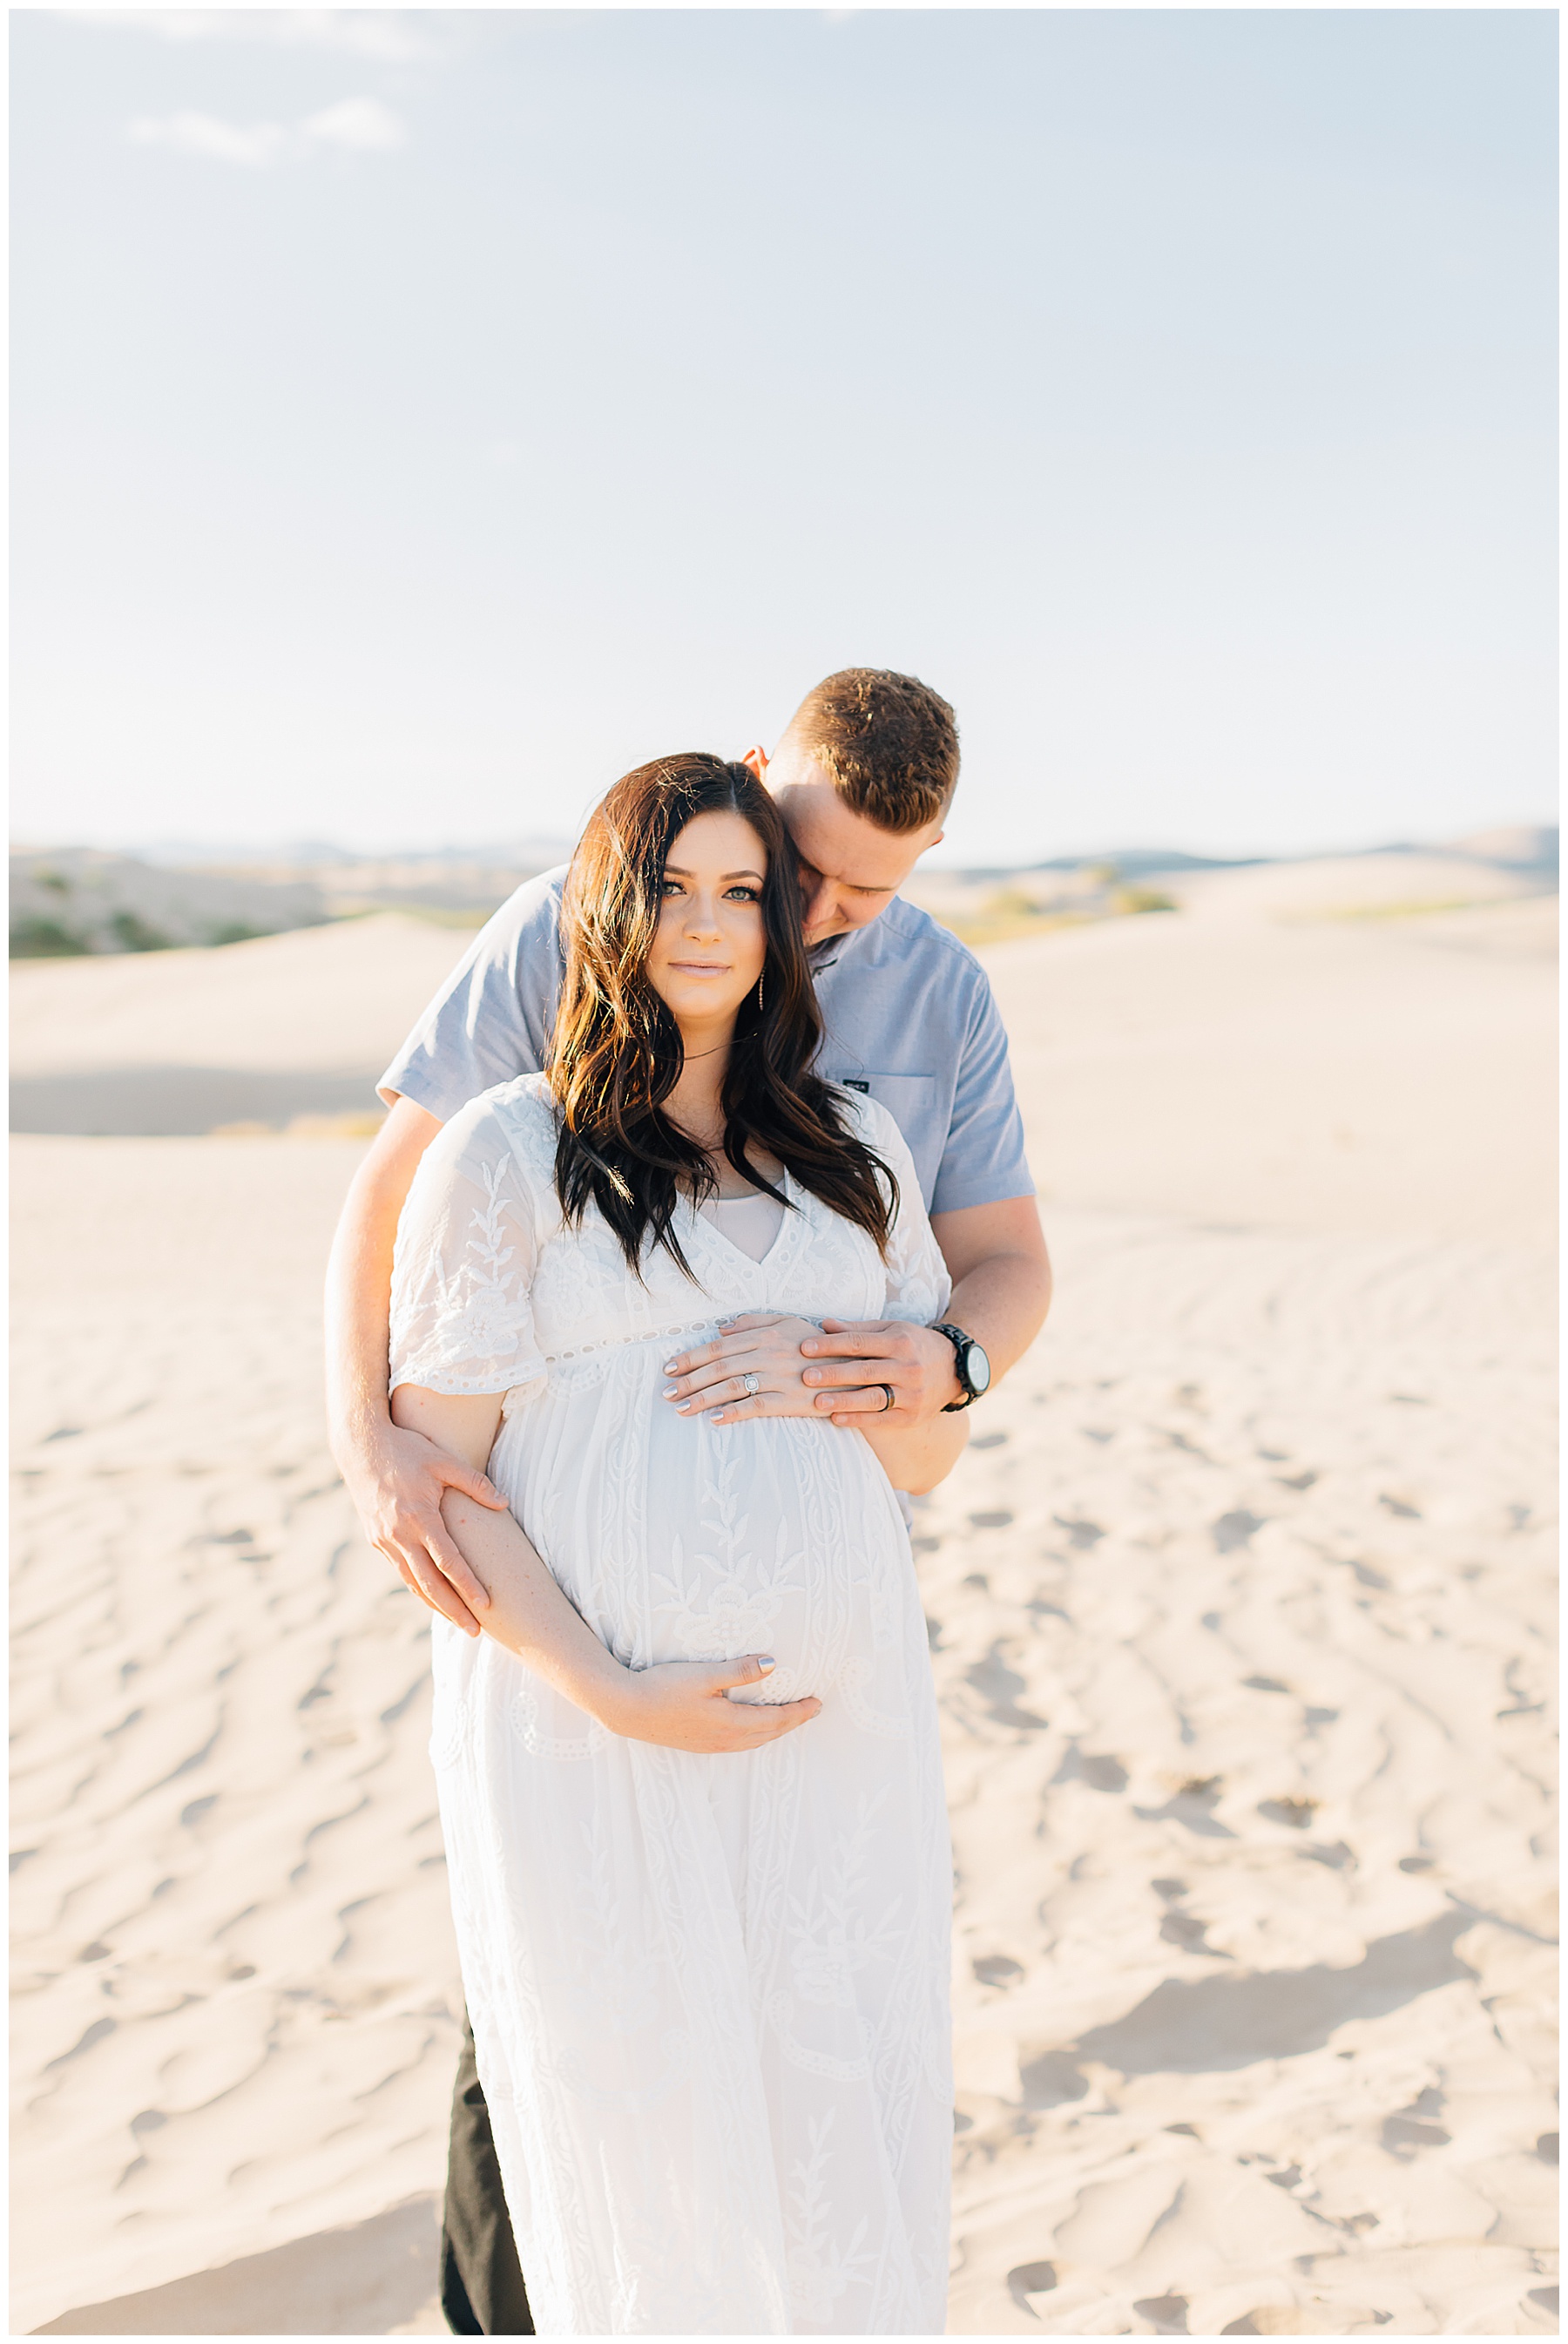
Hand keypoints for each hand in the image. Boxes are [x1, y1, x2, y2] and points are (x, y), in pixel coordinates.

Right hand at [340, 1418, 509, 1635]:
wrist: (360, 1447)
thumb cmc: (406, 1450)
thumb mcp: (444, 1460)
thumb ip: (475, 1484)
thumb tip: (504, 1503)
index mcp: (419, 1518)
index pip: (449, 1562)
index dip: (468, 1586)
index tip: (486, 1605)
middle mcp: (400, 1535)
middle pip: (430, 1584)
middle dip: (454, 1610)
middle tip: (475, 1630)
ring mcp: (385, 1540)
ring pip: (412, 1582)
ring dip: (435, 1604)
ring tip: (457, 1620)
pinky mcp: (376, 1540)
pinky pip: (400, 1570)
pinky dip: (417, 1587)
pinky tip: (431, 1596)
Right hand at [597, 1655, 822, 1751]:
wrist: (627, 1709)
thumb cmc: (664, 1687)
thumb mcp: (704, 1674)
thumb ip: (740, 1670)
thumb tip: (773, 1664)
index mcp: (731, 1723)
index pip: (776, 1719)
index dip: (799, 1712)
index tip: (817, 1702)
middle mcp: (725, 1740)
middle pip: (769, 1733)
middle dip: (793, 1722)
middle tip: (812, 1710)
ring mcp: (711, 1745)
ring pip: (754, 1741)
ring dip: (775, 1731)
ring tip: (789, 1720)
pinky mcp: (698, 1744)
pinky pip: (739, 1744)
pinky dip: (756, 1736)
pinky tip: (752, 1729)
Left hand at [662, 1314, 828, 1424]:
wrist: (856, 1372)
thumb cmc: (819, 1347)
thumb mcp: (791, 1323)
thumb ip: (756, 1321)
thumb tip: (722, 1328)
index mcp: (767, 1334)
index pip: (719, 1346)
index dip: (690, 1358)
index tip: (669, 1368)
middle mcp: (770, 1353)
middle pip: (719, 1367)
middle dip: (689, 1380)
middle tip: (667, 1393)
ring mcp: (780, 1378)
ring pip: (731, 1387)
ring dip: (702, 1399)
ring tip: (681, 1409)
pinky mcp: (790, 1401)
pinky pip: (755, 1407)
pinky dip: (732, 1413)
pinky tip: (714, 1420)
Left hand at [800, 1319, 963, 1427]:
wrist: (955, 1369)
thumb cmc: (914, 1345)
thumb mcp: (891, 1330)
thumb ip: (857, 1330)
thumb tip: (823, 1325)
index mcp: (900, 1341)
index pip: (859, 1342)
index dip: (830, 1345)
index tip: (804, 1348)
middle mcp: (908, 1367)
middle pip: (864, 1371)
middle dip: (832, 1374)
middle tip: (805, 1376)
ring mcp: (912, 1393)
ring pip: (873, 1398)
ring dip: (843, 1400)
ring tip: (817, 1402)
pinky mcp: (912, 1416)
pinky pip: (882, 1419)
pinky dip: (858, 1419)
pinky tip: (837, 1418)